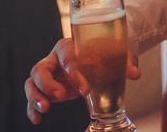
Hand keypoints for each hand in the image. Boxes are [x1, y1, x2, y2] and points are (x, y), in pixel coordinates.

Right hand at [25, 37, 140, 124]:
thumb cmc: (100, 56)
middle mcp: (54, 59)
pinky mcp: (44, 88)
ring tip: (45, 109)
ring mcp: (47, 74)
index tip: (84, 88)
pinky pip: (32, 96)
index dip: (72, 70)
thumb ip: (124, 62)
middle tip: (61, 97)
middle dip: (48, 83)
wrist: (93, 59)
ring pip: (32, 81)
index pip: (66, 54)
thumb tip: (135, 73)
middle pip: (41, 67)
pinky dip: (31, 108)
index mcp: (70, 46)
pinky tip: (36, 120)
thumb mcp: (113, 56)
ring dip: (35, 95)